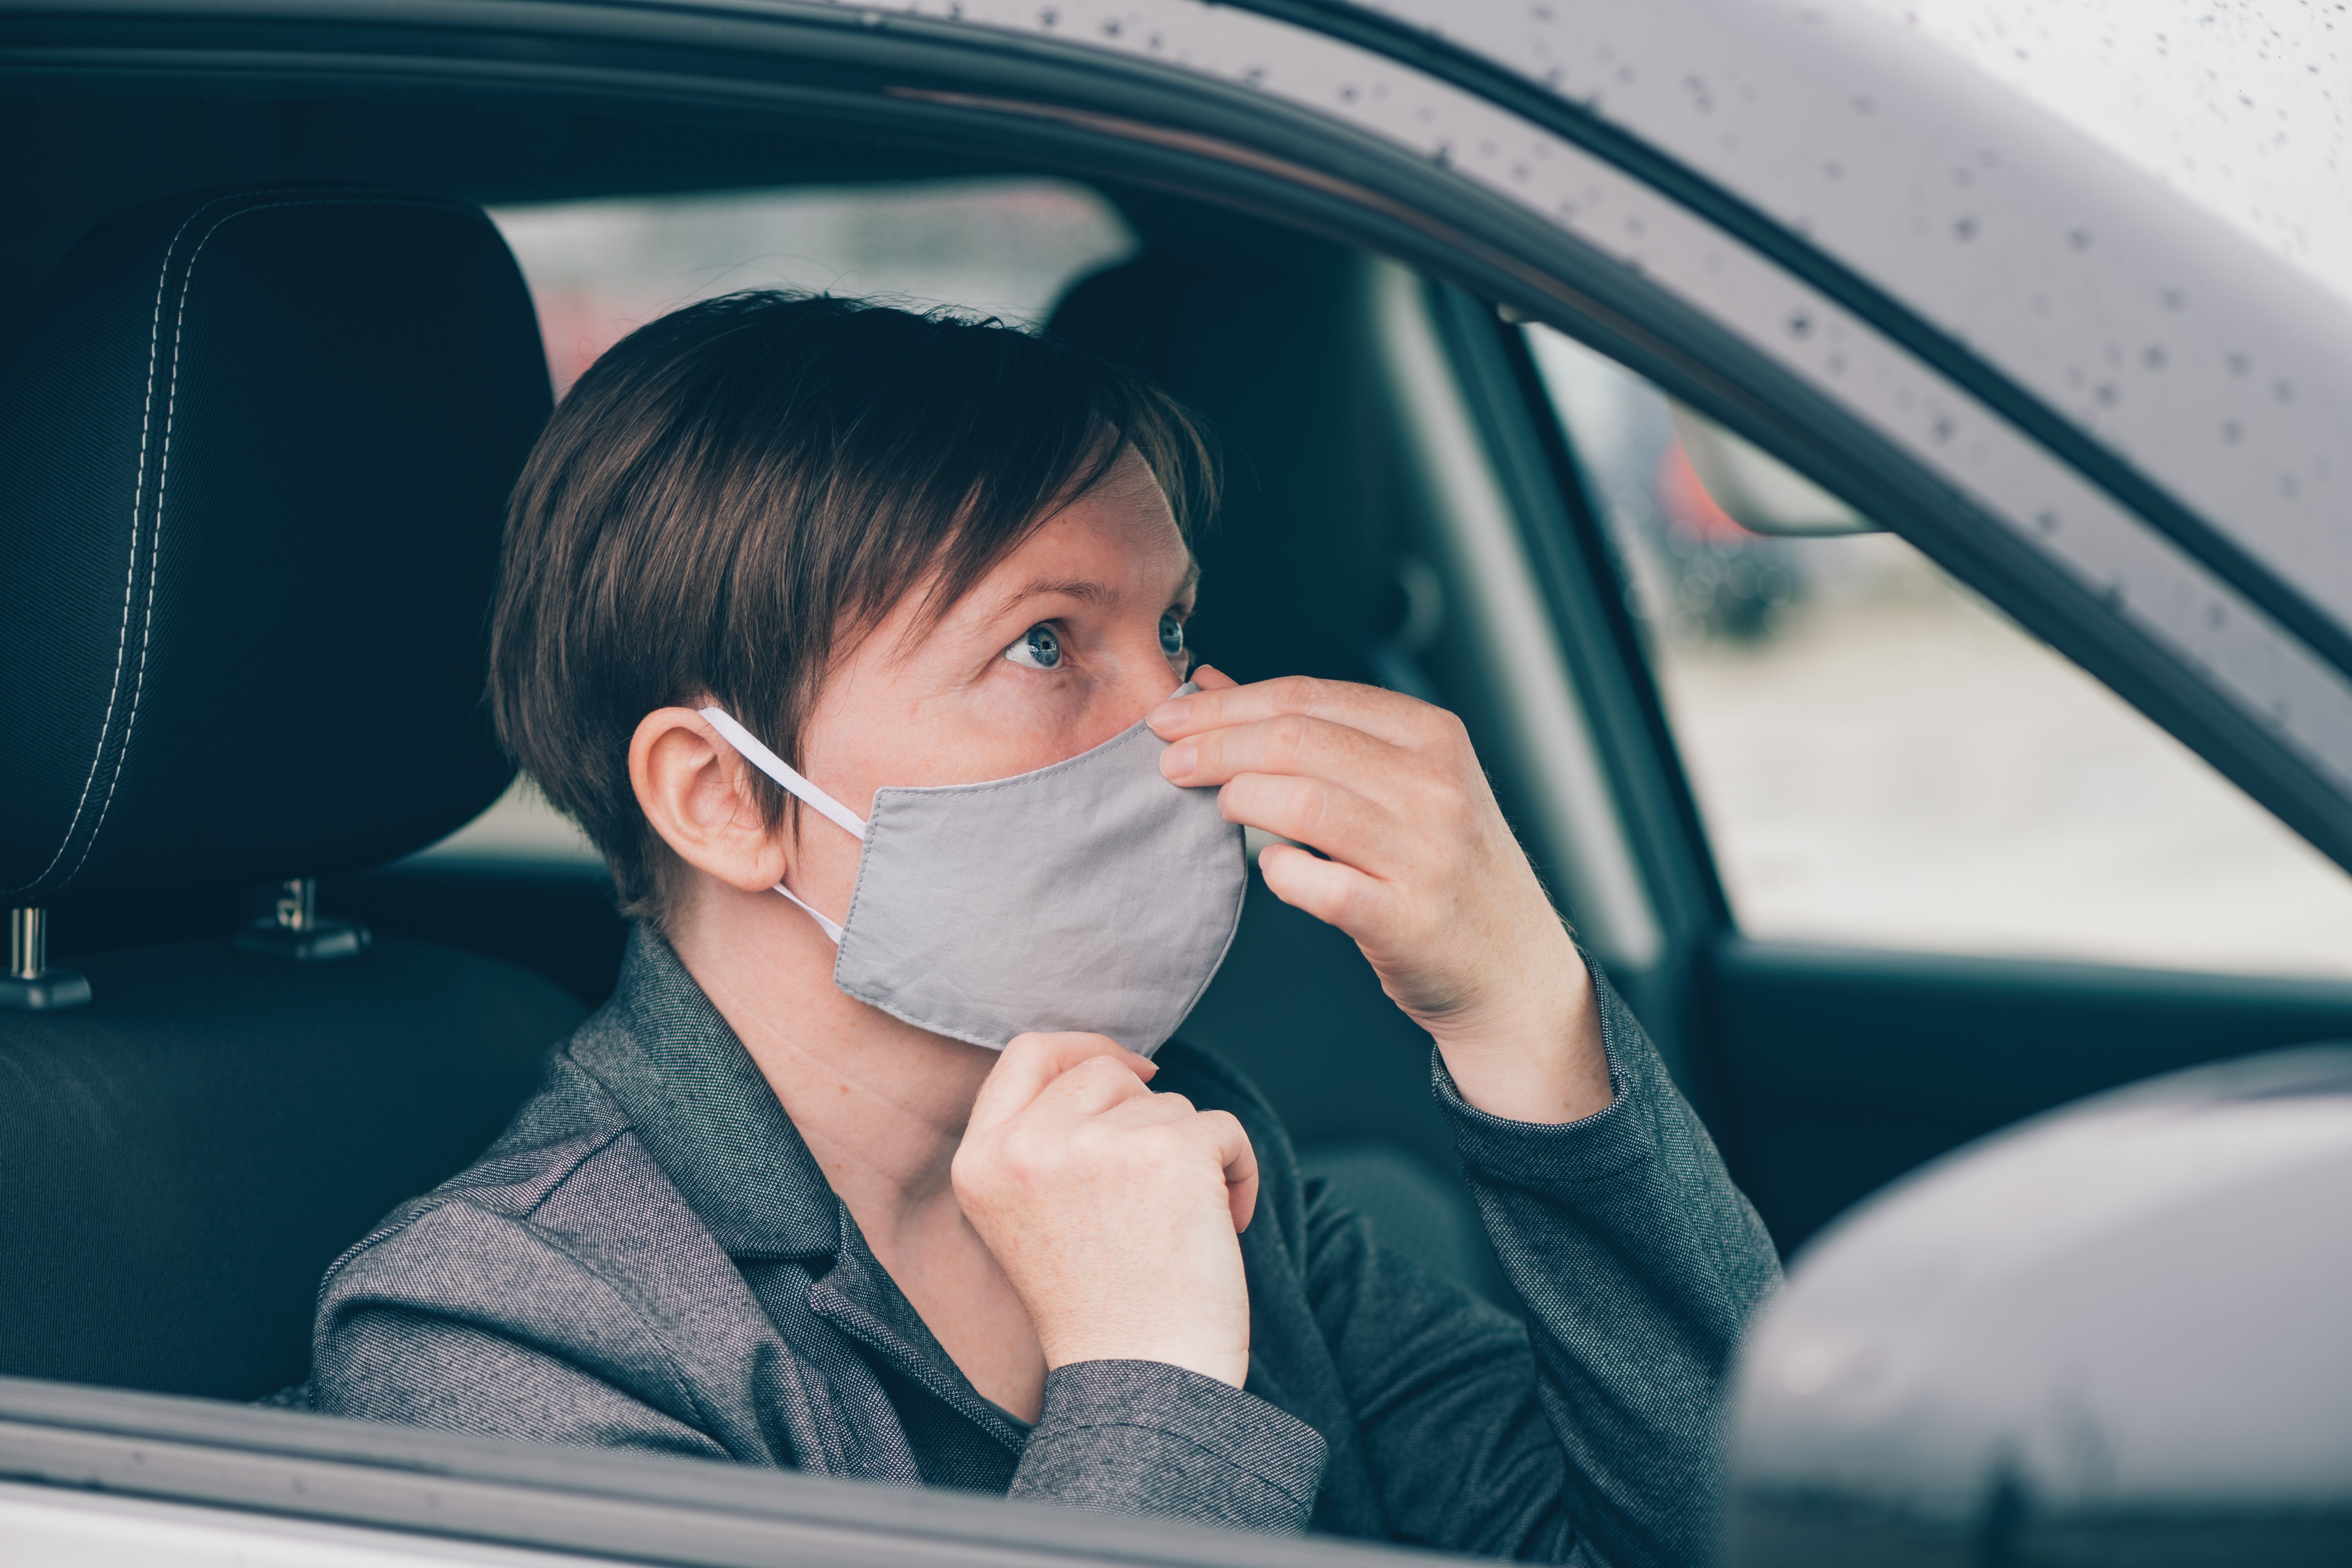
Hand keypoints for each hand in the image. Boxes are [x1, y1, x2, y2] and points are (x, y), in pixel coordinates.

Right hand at [952, 1032, 1256, 1386]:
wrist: (1142, 1381)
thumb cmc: (1099, 1310)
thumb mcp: (1028, 1216)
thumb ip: (1045, 1142)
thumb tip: (1122, 1067)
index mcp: (982, 1162)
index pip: (1028, 1054)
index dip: (1084, 1050)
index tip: (1133, 1071)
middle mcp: (1028, 1147)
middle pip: (1104, 1074)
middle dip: (1147, 1118)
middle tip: (1159, 1189)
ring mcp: (1097, 1146)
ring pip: (1167, 1105)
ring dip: (1191, 1155)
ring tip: (1180, 1227)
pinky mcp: (1169, 1154)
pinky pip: (1222, 1128)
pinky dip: (1236, 1171)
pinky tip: (1224, 1226)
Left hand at [1152, 669, 1610, 1123]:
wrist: (1515, 972)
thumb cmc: (1446, 870)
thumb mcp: (1403, 782)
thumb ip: (1316, 732)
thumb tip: (1219, 687)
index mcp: (1433, 736)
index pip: (1308, 696)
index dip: (1228, 704)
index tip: (1174, 717)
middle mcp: (1435, 787)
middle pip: (1296, 741)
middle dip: (1216, 745)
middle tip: (1170, 761)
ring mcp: (1425, 853)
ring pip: (1302, 803)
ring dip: (1241, 799)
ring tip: (1219, 808)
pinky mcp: (1407, 920)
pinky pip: (1318, 885)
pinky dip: (1280, 872)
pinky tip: (1272, 869)